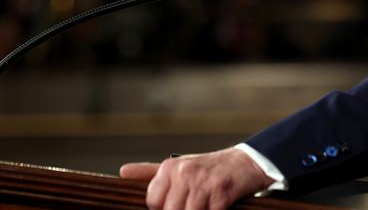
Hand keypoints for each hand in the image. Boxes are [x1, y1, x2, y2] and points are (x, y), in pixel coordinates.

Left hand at [120, 147, 273, 209]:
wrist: (245, 163)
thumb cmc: (209, 168)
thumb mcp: (180, 166)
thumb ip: (150, 172)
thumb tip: (123, 172)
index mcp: (171, 167)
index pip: (152, 202)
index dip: (162, 209)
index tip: (175, 205)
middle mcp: (185, 172)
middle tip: (193, 205)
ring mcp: (204, 183)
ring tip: (203, 206)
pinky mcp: (222, 193)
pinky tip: (215, 208)